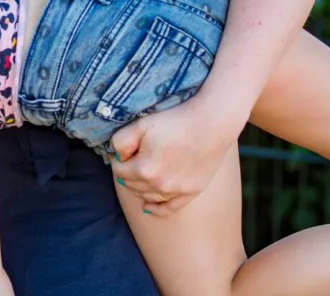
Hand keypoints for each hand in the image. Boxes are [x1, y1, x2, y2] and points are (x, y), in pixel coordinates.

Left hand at [109, 95, 242, 215]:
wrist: (212, 123)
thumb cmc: (175, 121)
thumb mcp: (141, 124)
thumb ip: (121, 141)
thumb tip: (118, 156)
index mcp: (144, 169)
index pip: (119, 169)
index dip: (118, 158)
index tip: (124, 150)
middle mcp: (159, 185)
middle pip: (131, 185)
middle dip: (127, 173)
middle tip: (132, 159)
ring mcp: (176, 191)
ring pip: (147, 197)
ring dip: (139, 187)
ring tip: (140, 174)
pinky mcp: (191, 192)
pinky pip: (169, 208)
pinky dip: (157, 209)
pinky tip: (148, 208)